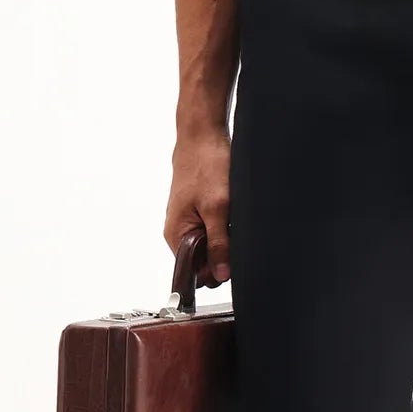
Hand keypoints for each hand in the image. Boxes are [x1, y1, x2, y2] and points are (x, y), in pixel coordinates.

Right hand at [166, 126, 232, 285]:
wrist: (203, 137)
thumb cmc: (205, 166)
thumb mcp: (217, 208)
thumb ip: (219, 243)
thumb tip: (221, 274)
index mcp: (176, 235)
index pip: (195, 272)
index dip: (216, 271)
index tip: (233, 260)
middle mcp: (179, 232)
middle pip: (204, 261)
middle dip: (223, 254)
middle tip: (236, 234)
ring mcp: (188, 222)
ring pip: (211, 245)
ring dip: (226, 239)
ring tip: (233, 219)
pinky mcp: (198, 212)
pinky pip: (213, 230)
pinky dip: (225, 226)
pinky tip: (231, 213)